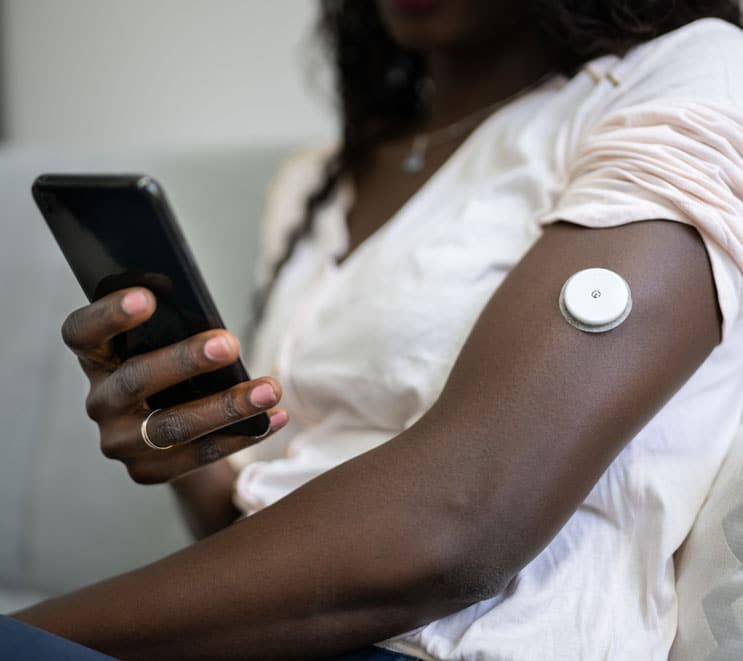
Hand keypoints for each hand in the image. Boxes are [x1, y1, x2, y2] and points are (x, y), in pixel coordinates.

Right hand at [61, 286, 286, 483]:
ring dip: (226, 406)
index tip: (147, 297)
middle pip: (134, 380)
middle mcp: (99, 401)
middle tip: (228, 344)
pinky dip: (243, 434)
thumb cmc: (173, 368)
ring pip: (172, 426)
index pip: (82, 332)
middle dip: (185, 361)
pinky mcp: (148, 470)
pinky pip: (200, 454)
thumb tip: (213, 324)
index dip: (109, 315)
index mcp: (96, 357)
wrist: (172, 429)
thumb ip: (175, 329)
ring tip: (269, 389)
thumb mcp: (167, 343)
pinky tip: (275, 417)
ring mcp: (119, 441)